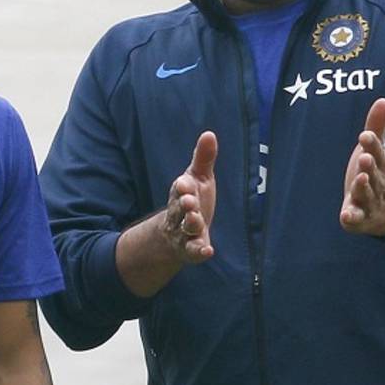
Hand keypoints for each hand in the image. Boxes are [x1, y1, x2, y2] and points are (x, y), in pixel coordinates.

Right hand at [161, 131, 216, 262]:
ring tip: (196, 220)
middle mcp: (180, 212)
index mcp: (182, 193)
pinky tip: (208, 251)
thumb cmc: (192, 200)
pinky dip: (199, 251)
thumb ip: (203, 158)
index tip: (185, 183)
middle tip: (189, 202)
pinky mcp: (190, 249)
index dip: (182, 187)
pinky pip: (193, 251)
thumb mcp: (199, 178)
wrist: (176, 234)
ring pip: (185, 228)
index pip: (180, 188)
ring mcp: (183, 232)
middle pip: (179, 208)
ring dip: (190, 224)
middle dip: (184, 205)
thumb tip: (209, 133)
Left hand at [340, 98, 384, 236]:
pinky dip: (352, 218)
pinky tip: (346, 216)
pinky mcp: (359, 218)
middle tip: (364, 158)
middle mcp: (377, 184)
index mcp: (380, 166)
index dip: (372, 145)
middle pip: (375, 175)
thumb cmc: (375, 174)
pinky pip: (357, 219)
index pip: (378, 154)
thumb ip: (377, 127)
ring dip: (363, 188)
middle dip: (370, 167)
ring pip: (368, 196)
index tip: (364, 134)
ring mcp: (369, 202)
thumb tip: (384, 100)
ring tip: (358, 179)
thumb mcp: (376, 150)